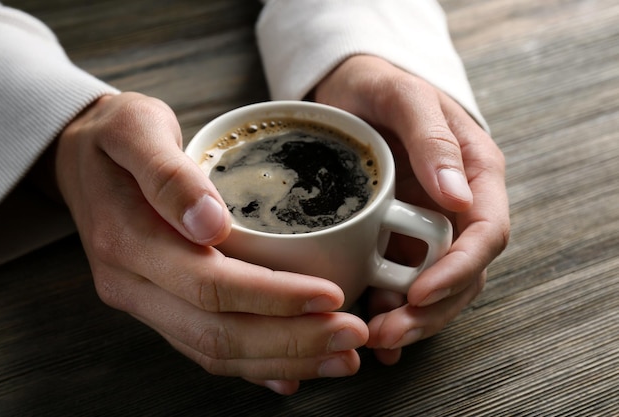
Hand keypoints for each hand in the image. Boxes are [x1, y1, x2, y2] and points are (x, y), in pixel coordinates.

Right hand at [51, 92, 367, 394]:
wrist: (80, 156)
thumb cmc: (116, 135)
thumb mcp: (136, 129)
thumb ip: (169, 176)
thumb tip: (210, 224)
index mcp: (129, 241)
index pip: (210, 284)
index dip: (274, 296)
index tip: (331, 295)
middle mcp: (133, 284)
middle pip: (218, 333)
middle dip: (292, 341)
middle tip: (352, 337)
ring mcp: (143, 302)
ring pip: (214, 350)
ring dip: (281, 360)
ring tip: (340, 358)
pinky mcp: (157, 306)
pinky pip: (203, 348)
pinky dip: (251, 366)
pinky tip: (290, 373)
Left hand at [312, 55, 509, 363]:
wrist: (349, 90)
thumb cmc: (380, 85)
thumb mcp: (405, 96)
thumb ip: (433, 139)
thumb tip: (459, 196)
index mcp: (476, 174)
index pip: (487, 233)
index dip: (458, 270)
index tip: (420, 292)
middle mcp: (459, 206)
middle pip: (463, 273)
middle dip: (430, 310)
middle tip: (388, 331)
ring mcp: (429, 224)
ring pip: (435, 286)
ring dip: (410, 318)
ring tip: (374, 337)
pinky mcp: (399, 236)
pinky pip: (404, 279)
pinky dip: (390, 307)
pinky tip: (369, 325)